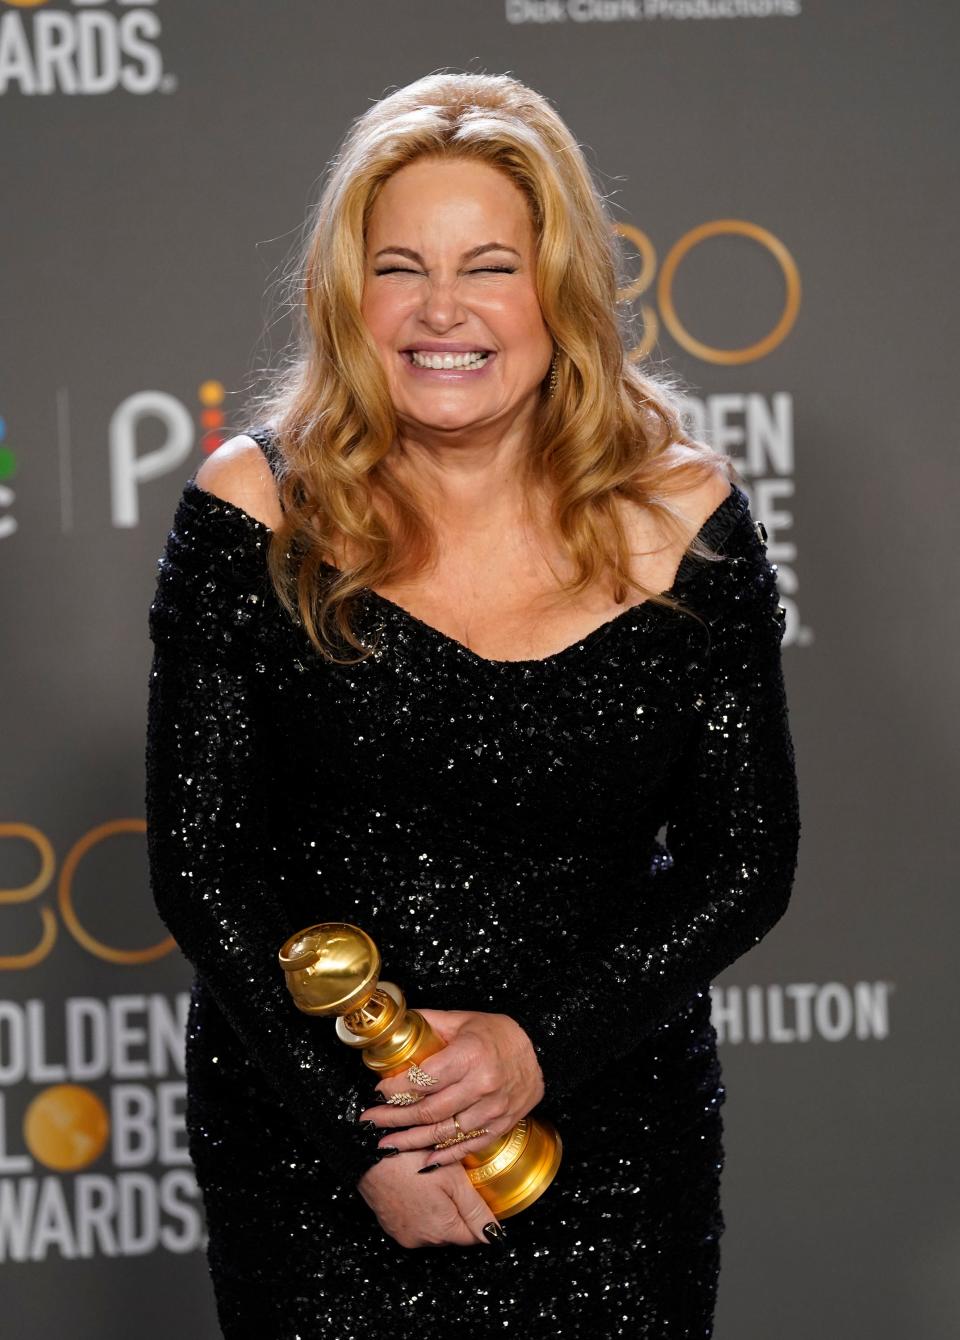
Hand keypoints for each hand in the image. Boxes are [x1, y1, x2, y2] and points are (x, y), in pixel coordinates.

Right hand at [356, 1152, 505, 1248]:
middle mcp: (422, 1240)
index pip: (474, 1236)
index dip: (479, 1215)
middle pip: (454, 1232)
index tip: (476, 1193)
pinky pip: (415, 1222)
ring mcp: (403, 1234)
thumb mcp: (454, 1179)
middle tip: (455, 1181)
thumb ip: (476, 1209)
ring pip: (434, 1227)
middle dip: (458, 1211)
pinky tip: (417, 1186)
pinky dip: (420, 1208)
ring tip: (434, 1181)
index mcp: (442, 1231)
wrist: (367, 1154)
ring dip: (439, 1210)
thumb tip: (494, 1235)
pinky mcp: (390, 1225)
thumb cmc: (411, 1161)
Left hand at [358, 1008, 544, 1166]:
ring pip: (443, 1133)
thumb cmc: (497, 1033)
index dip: (396, 1088)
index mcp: (470, 1055)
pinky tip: (422, 1160)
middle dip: (394, 1117)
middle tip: (371, 1119)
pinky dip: (443, 1156)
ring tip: (386, 1143)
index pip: (423, 1079)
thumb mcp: (463, 1019)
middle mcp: (482, 1085)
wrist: (540, 1052)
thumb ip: (428, 1023)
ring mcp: (492, 1110)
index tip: (378, 1091)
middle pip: (428, 1110)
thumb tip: (395, 1025)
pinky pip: (466, 1146)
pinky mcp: (500, 1126)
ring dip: (411, 1141)